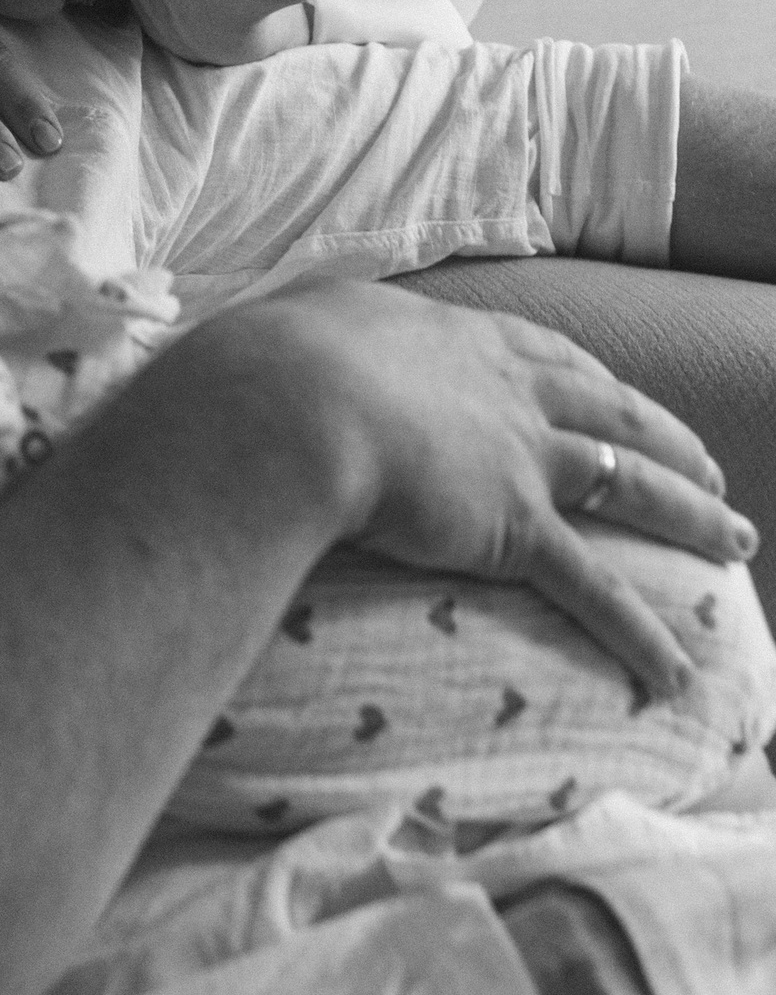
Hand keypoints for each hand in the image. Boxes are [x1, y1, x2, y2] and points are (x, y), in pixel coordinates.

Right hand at [176, 280, 755, 696]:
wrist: (285, 404)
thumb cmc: (267, 364)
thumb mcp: (298, 323)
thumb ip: (317, 335)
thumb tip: (292, 345)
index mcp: (453, 337)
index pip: (544, 354)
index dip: (588, 376)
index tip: (615, 389)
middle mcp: (502, 388)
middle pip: (609, 409)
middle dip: (666, 438)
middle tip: (709, 464)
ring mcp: (517, 455)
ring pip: (629, 484)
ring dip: (693, 514)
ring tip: (737, 539)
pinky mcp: (513, 527)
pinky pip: (594, 589)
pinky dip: (641, 633)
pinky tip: (675, 671)